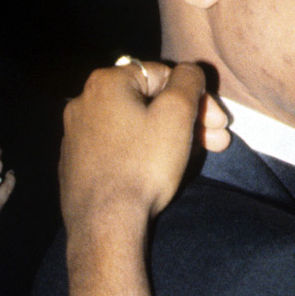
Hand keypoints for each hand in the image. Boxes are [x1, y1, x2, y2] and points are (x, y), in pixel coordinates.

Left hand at [60, 60, 229, 229]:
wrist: (105, 223)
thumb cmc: (143, 165)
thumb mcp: (176, 115)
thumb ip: (188, 81)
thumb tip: (189, 72)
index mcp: (106, 82)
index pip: (162, 75)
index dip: (196, 97)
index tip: (218, 123)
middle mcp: (84, 102)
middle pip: (148, 102)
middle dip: (186, 120)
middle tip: (216, 141)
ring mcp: (76, 135)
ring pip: (133, 126)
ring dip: (167, 137)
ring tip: (194, 158)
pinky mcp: (76, 164)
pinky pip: (117, 149)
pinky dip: (140, 153)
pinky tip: (158, 171)